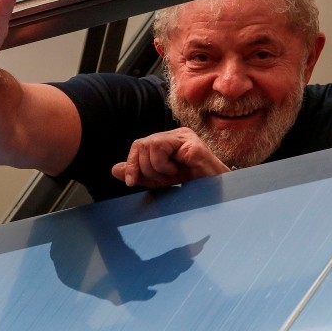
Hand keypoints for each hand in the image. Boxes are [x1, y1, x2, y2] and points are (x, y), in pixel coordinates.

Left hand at [111, 127, 229, 188]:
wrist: (216, 195)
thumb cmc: (192, 185)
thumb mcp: (159, 180)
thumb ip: (139, 173)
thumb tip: (115, 170)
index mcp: (169, 140)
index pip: (139, 145)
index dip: (132, 164)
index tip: (131, 183)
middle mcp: (177, 134)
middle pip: (142, 144)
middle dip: (146, 168)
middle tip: (163, 177)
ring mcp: (186, 137)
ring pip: (151, 146)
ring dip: (157, 168)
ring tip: (173, 174)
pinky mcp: (193, 145)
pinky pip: (165, 151)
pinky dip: (166, 167)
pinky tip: (180, 171)